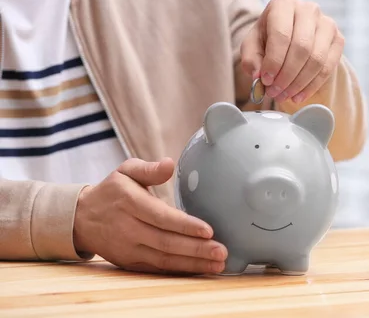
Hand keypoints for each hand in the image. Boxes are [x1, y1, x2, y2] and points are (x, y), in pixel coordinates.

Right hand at [73, 158, 227, 274]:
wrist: (81, 218)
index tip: (209, 230)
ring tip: (217, 264)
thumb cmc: (113, 190)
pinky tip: (200, 269)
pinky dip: (180, 270)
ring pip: (164, 260)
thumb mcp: (126, 171)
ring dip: (193, 264)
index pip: (161, 217)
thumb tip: (170, 163)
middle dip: (196, 249)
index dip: (185, 225)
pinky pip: (158, 269)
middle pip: (166, 242)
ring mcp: (129, 249)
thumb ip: (149, 168)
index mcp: (130, 203)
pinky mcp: (130, 262)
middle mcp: (128, 229)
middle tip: (221, 252)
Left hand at [240, 0, 344, 104]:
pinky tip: (298, 96)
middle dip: (287, 75)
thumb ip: (250, 59)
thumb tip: (258, 76)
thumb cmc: (269, 39)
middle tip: (275, 92)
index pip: (281, 34)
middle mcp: (308, 9)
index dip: (274, 61)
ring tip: (284, 96)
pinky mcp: (338, 39)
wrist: (292, 37)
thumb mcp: (252, 46)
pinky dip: (312, 86)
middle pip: (301, 47)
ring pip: (316, 59)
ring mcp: (327, 23)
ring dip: (299, 83)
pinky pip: (328, 67)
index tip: (266, 80)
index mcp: (284, 3)